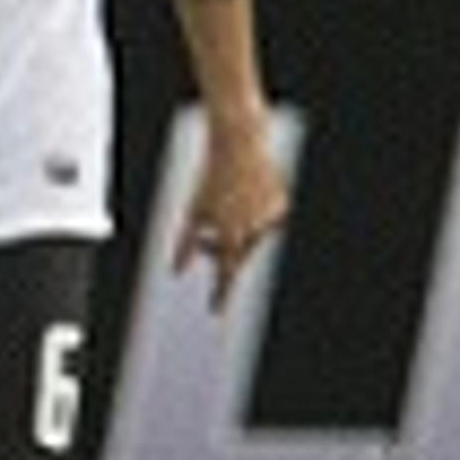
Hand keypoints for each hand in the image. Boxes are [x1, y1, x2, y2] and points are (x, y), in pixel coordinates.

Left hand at [174, 110, 290, 309]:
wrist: (239, 146)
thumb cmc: (209, 179)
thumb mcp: (191, 211)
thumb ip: (184, 244)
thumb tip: (176, 272)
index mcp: (230, 231)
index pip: (225, 272)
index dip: (221, 294)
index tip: (216, 312)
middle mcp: (254, 228)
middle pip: (237, 255)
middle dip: (220, 250)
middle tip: (203, 238)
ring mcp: (272, 217)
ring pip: (252, 238)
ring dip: (237, 232)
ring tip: (225, 206)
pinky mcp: (283, 205)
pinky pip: (265, 222)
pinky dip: (252, 216)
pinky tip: (245, 197)